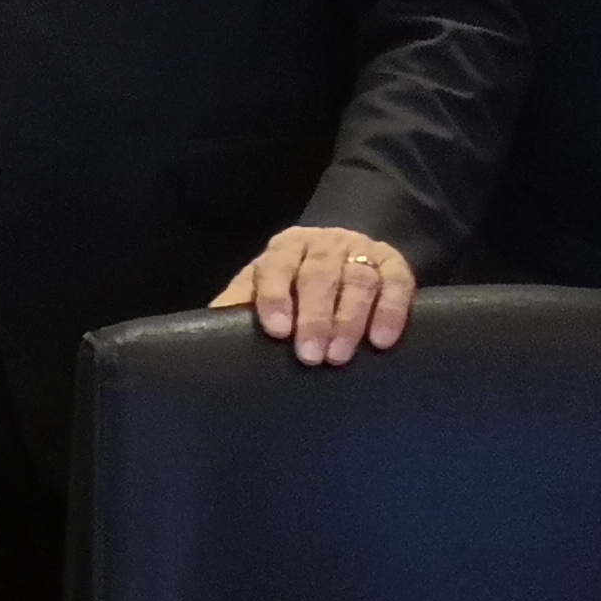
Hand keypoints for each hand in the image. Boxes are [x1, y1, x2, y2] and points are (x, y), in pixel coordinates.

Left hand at [213, 226, 417, 366]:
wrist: (346, 252)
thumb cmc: (294, 286)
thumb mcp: (263, 288)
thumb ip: (238, 306)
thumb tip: (204, 333)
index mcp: (284, 248)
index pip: (275, 267)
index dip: (275, 297)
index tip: (277, 331)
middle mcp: (323, 244)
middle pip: (319, 275)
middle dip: (315, 317)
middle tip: (311, 356)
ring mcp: (361, 250)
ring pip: (358, 279)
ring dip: (350, 319)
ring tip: (340, 356)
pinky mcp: (395, 263)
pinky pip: (396, 283)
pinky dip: (391, 310)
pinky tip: (382, 339)